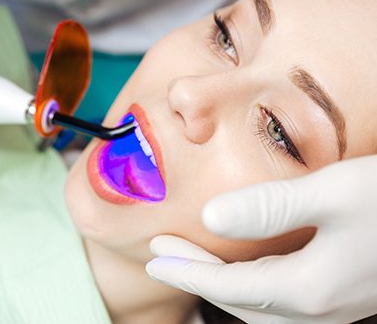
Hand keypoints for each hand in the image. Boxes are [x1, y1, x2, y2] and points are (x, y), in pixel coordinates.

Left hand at [146, 155, 376, 322]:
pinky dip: (252, 289)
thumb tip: (211, 216)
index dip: (187, 272)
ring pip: (262, 308)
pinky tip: (247, 271)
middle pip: (240, 300)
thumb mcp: (336, 192)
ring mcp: (337, 308)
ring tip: (194, 263)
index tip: (154, 259)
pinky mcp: (347, 296)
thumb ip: (271, 207)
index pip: (229, 287)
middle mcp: (322, 309)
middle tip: (162, 256)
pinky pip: (284, 303)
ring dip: (223, 285)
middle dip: (197, 278)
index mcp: (311, 289)